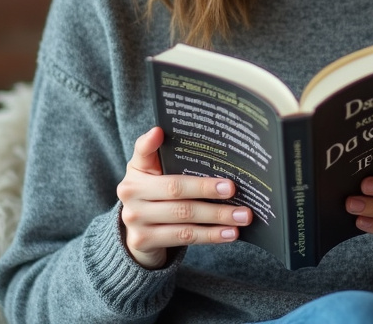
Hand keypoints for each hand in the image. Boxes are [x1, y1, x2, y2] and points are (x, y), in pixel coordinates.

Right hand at [116, 127, 252, 268]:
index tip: (160, 132)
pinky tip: (229, 233)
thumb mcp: (153, 173)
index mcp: (136, 170)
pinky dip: (210, 235)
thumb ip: (164, 154)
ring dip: (217, 216)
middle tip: (233, 189)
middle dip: (207, 189)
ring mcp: (135, 218)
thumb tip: (166, 132)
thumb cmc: (154, 194)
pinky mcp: (143, 241)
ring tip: (242, 216)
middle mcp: (130, 192)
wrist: (136, 233)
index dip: (149, 143)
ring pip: (184, 216)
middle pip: (175, 189)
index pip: (141, 152)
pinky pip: (184, 237)